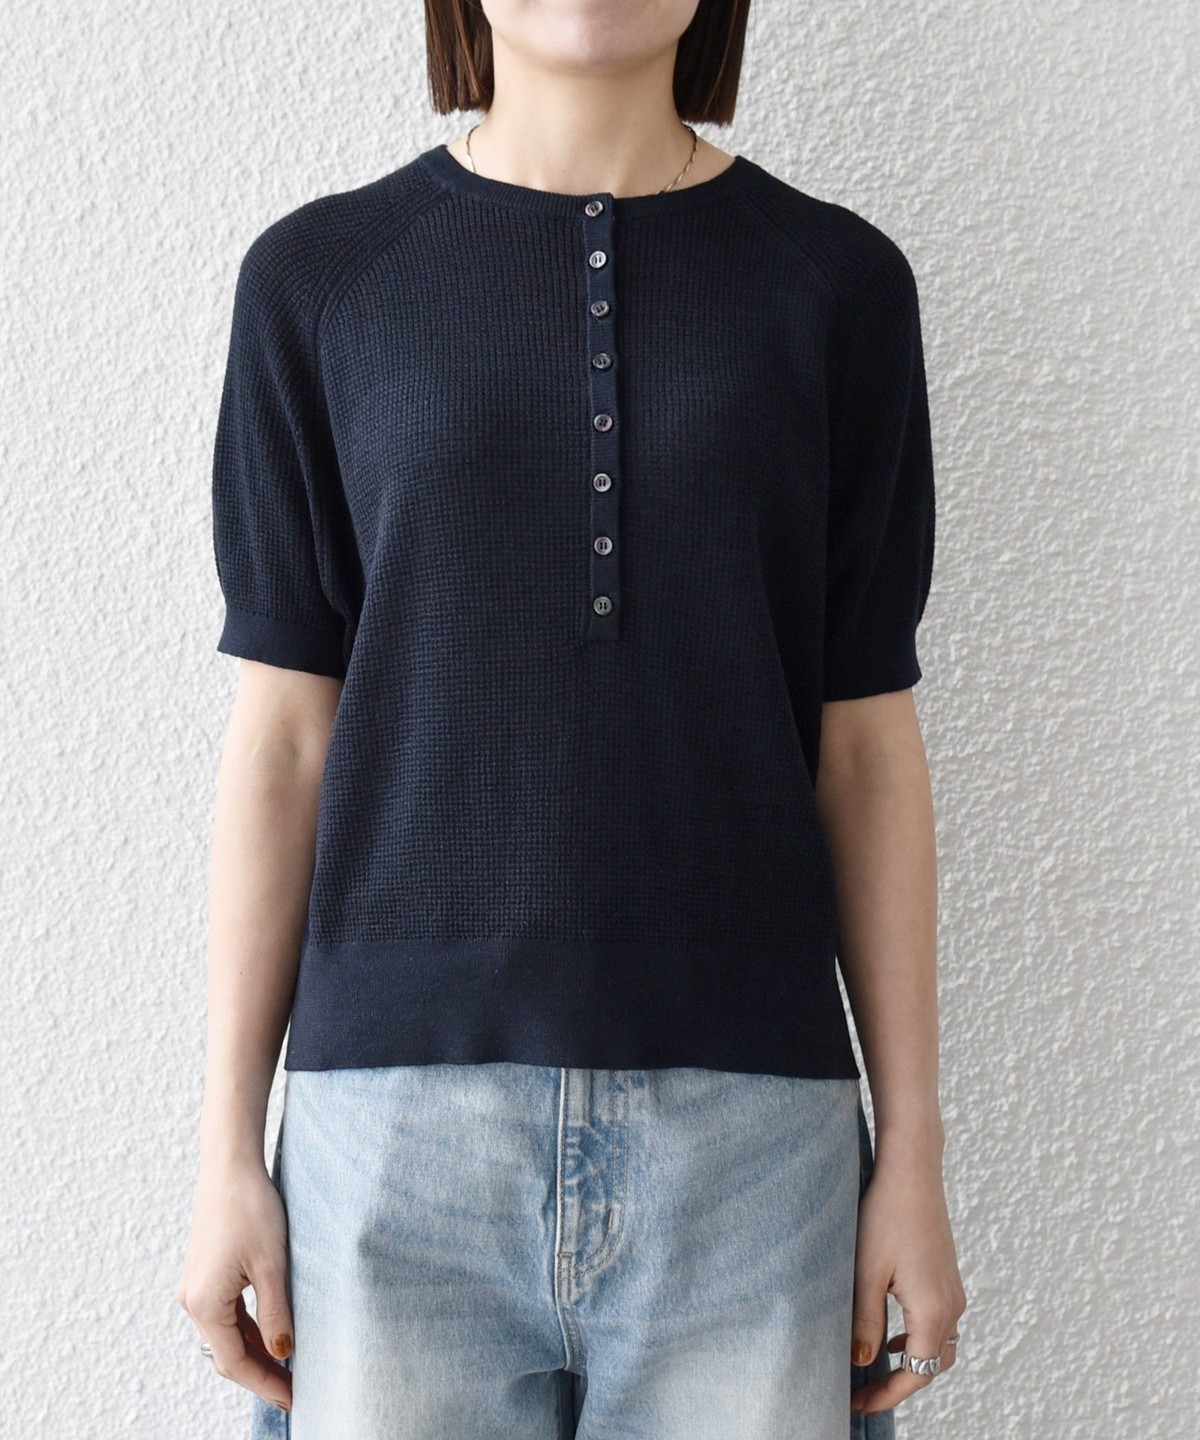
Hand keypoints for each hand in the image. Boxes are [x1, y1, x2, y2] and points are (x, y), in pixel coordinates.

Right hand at [176, 1158, 293, 1412]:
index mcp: (205, 1303)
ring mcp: (196, 1287)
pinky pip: (225, 1315)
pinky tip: (272, 1334)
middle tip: (295, 1389)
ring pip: (226, 1335)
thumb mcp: (272, 1264)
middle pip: (227, 1353)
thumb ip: (277, 1313)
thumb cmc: (251, 1208)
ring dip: (255, 1352)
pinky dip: (247, 1330)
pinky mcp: (204, 1274)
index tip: (293, 1398)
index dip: (265, 1384)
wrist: (230, 1165)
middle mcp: (192, 1300)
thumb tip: (284, 1352)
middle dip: (260, 1373)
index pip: (235, 1362)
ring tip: (288, 1367)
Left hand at [849, 1148, 966, 1415]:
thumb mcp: (866, 1272)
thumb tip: (862, 1362)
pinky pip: (939, 1324)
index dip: (886, 1395)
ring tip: (875, 1371)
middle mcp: (951, 1306)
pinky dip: (918, 1340)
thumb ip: (865, 1322)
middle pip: (932, 1367)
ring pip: (939, 1347)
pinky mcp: (947, 1276)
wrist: (911, 1170)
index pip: (916, 1375)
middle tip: (863, 1395)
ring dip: (911, 1364)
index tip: (857, 1406)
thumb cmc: (885, 1215)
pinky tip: (892, 1335)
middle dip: (900, 1386)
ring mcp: (953, 1290)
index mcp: (933, 1311)